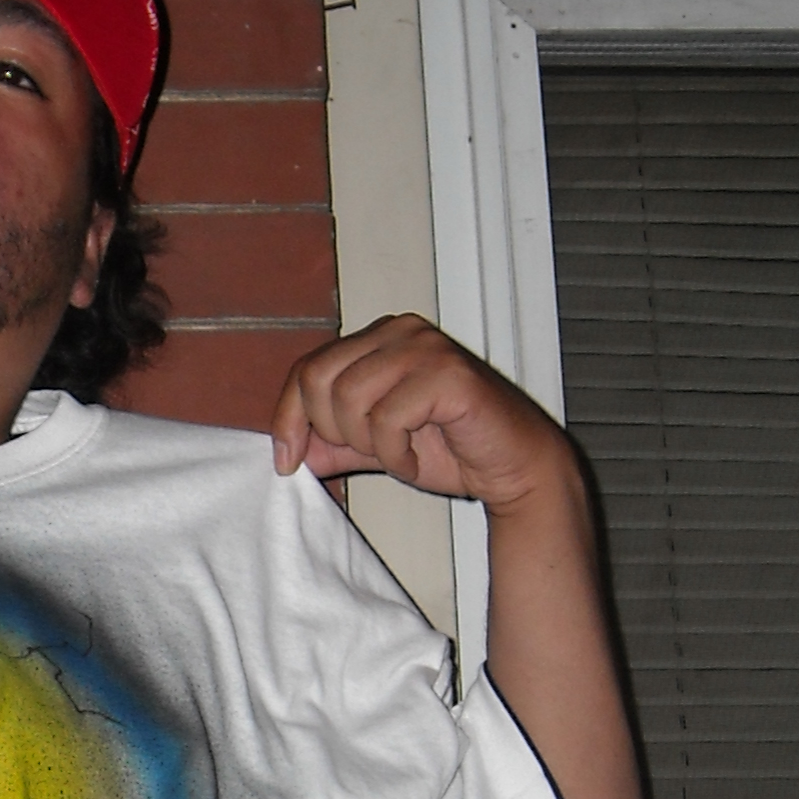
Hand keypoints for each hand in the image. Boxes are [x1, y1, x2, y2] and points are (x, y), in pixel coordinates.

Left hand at [271, 313, 569, 514]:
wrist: (511, 467)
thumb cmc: (450, 449)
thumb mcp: (375, 445)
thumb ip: (332, 443)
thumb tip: (287, 452)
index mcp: (379, 338)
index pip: (308, 370)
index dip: (289, 419)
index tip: (288, 462)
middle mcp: (401, 331)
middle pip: (320, 381)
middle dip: (334, 432)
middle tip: (373, 451)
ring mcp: (426, 348)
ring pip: (349, 400)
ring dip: (370, 445)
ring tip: (402, 452)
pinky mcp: (448, 374)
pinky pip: (388, 419)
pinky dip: (397, 455)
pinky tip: (420, 457)